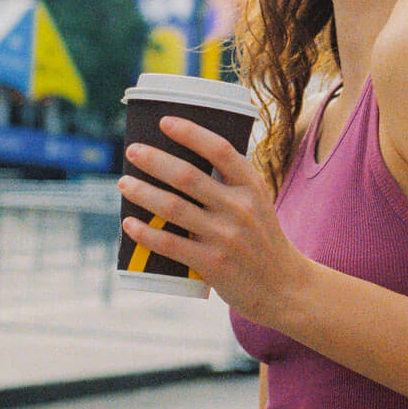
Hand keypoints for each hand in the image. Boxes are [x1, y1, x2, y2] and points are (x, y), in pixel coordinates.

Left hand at [118, 116, 310, 324]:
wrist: (283, 286)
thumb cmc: (262, 239)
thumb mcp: (258, 203)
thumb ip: (230, 183)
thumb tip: (181, 161)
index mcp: (252, 187)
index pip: (220, 150)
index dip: (190, 133)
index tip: (164, 122)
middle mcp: (240, 208)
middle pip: (188, 176)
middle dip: (154, 160)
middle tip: (132, 151)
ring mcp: (225, 237)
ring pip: (173, 208)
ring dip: (142, 193)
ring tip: (124, 183)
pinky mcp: (212, 264)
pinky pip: (170, 244)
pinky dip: (145, 232)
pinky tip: (129, 223)